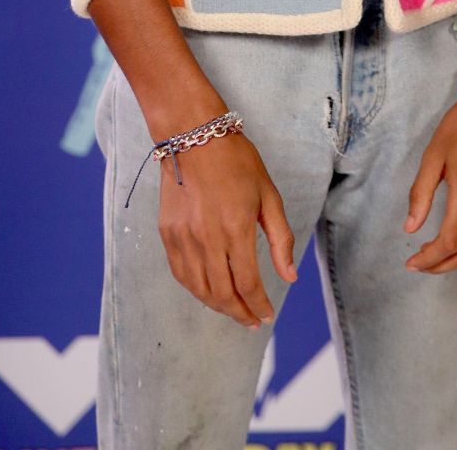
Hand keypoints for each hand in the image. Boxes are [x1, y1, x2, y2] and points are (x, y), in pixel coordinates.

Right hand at [158, 131, 297, 327]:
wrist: (192, 136)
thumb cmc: (236, 161)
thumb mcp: (268, 194)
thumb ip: (280, 238)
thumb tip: (289, 277)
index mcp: (236, 229)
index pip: (248, 283)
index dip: (259, 304)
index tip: (267, 315)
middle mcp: (207, 238)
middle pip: (222, 293)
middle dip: (240, 313)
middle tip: (252, 320)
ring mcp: (184, 237)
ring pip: (199, 288)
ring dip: (217, 306)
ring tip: (233, 310)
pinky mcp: (167, 233)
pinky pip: (181, 273)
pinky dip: (195, 289)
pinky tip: (207, 291)